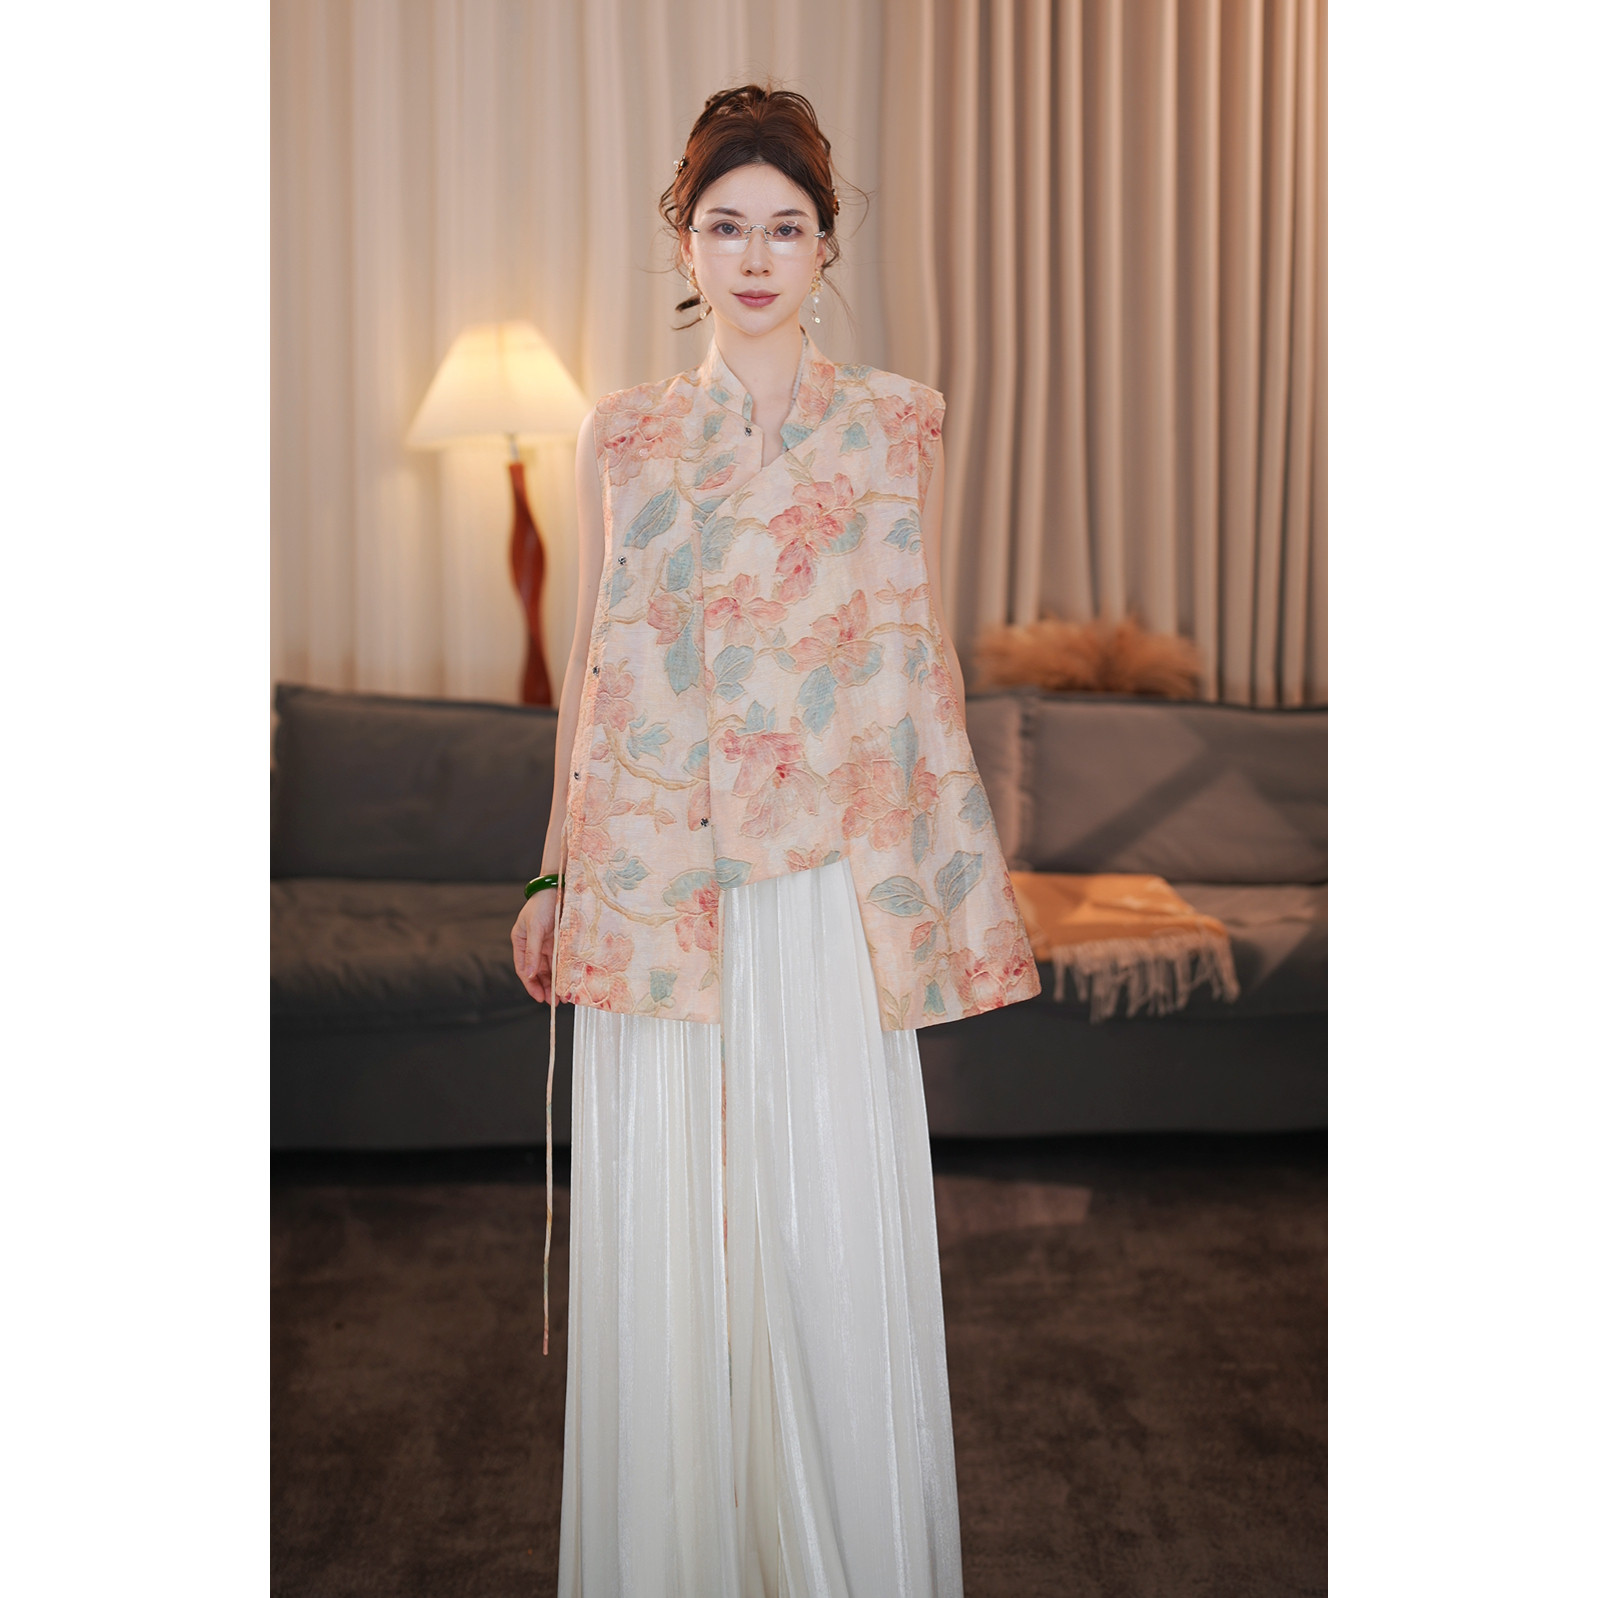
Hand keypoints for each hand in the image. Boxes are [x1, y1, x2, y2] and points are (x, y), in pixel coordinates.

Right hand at [512, 889, 559, 1003]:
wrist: (559, 887)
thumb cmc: (542, 904)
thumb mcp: (534, 928)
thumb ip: (531, 952)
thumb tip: (528, 974)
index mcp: (521, 941)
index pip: (523, 968)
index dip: (530, 984)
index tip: (538, 997)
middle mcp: (533, 945)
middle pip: (537, 972)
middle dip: (544, 987)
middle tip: (553, 1001)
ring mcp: (546, 943)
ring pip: (549, 968)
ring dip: (553, 982)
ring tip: (561, 996)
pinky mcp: (559, 941)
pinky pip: (559, 960)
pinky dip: (562, 971)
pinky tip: (566, 981)